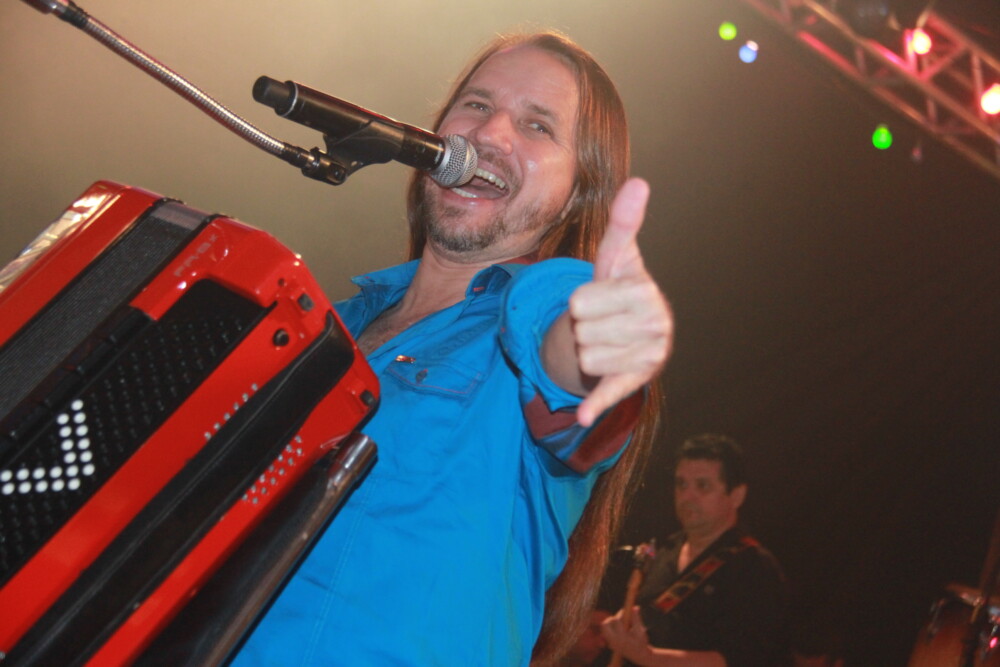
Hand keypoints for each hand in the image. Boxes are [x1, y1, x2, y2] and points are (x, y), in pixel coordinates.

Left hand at [571, 177, 672, 425]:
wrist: (630, 333)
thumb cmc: (619, 291)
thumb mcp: (617, 258)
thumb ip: (624, 223)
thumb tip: (639, 182)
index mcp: (645, 293)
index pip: (579, 300)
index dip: (580, 300)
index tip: (600, 299)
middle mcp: (655, 327)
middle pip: (580, 329)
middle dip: (582, 326)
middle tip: (601, 323)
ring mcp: (648, 358)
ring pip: (583, 356)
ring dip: (585, 351)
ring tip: (604, 342)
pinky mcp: (635, 385)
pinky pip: (608, 394)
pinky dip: (595, 405)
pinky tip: (583, 416)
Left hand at [601, 605, 652, 663]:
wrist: (639, 655)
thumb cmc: (641, 642)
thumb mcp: (640, 631)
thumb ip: (636, 619)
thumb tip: (635, 607)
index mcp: (621, 637)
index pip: (615, 621)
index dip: (620, 614)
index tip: (625, 610)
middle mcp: (613, 641)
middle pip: (605, 625)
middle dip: (611, 619)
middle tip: (620, 617)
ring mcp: (610, 643)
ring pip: (604, 628)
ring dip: (611, 623)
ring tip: (622, 624)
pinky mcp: (610, 643)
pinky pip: (606, 632)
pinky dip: (611, 628)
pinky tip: (622, 630)